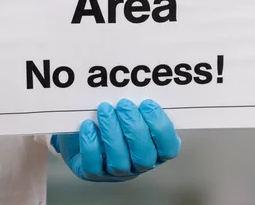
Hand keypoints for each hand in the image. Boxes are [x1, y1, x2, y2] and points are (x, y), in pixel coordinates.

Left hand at [52, 99, 180, 181]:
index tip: (148, 103)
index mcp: (156, 149)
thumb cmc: (115, 117)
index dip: (160, 127)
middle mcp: (139, 164)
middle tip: (124, 104)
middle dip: (134, 128)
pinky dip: (90, 144)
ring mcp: (116, 172)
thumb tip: (138, 82)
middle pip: (144, 156)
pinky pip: (93, 165)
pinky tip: (88, 125)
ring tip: (105, 109)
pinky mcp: (93, 173)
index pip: (169, 148)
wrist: (85, 130)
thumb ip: (139, 103)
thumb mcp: (131, 110)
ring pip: (120, 162)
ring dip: (112, 134)